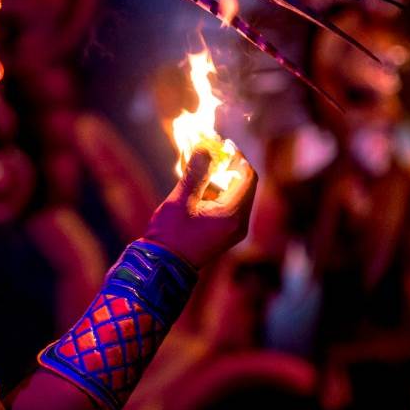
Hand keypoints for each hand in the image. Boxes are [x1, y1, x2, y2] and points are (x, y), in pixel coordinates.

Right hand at [143, 148, 257, 268]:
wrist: (162, 267)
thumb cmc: (170, 235)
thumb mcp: (181, 200)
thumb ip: (196, 172)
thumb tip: (206, 146)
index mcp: (233, 215)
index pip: (247, 176)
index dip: (237, 156)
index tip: (222, 143)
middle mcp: (239, 223)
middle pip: (243, 184)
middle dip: (228, 166)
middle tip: (211, 151)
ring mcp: (234, 230)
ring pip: (235, 194)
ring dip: (220, 178)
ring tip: (201, 165)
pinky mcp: (225, 233)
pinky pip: (228, 206)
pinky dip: (216, 192)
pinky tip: (198, 183)